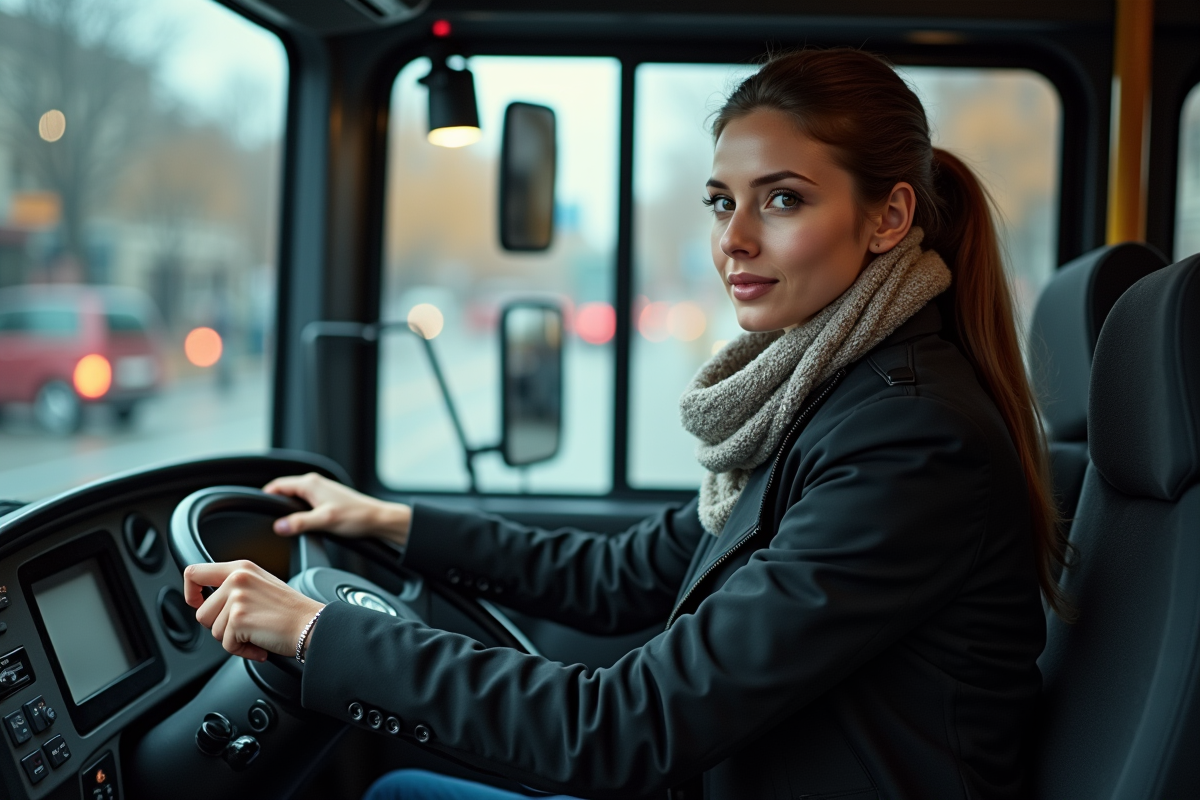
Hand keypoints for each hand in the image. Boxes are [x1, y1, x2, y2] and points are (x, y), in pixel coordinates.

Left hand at [184, 560, 323, 661]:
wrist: (312, 625)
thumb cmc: (291, 611)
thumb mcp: (260, 585)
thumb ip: (234, 587)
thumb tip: (208, 602)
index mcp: (241, 568)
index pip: (194, 573)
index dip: (190, 592)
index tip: (198, 603)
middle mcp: (237, 579)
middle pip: (202, 613)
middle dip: (220, 627)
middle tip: (245, 627)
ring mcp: (237, 598)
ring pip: (213, 631)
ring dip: (233, 639)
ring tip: (256, 634)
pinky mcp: (238, 619)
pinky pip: (226, 645)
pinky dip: (243, 650)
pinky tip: (260, 643)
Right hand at [263, 472, 411, 546]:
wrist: (377, 520)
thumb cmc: (355, 517)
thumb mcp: (324, 521)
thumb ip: (300, 523)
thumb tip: (278, 526)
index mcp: (310, 483)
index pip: (277, 485)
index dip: (265, 496)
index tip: (255, 508)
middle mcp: (314, 483)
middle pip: (284, 491)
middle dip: (274, 503)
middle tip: (263, 519)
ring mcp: (321, 490)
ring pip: (294, 497)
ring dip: (287, 508)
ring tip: (280, 523)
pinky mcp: (326, 500)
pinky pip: (304, 502)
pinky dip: (297, 511)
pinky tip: (299, 523)